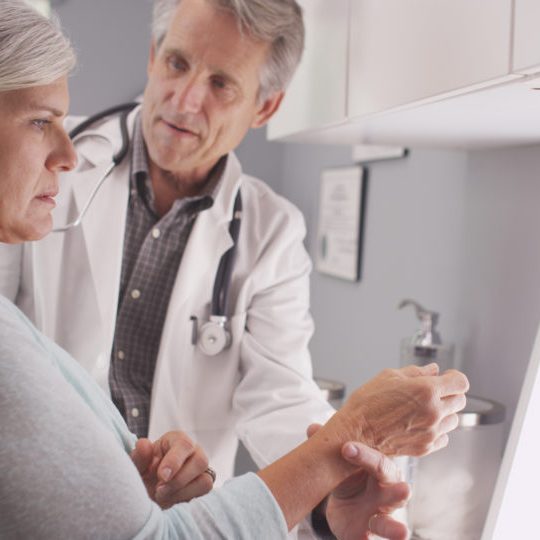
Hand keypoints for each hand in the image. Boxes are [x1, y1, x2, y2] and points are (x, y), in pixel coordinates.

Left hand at [130, 431, 213, 507]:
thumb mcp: (136, 467)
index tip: (162, 477)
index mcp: (176, 440)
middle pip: (200, 461)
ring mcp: (200, 469)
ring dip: (182, 492)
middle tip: (159, 490)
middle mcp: (193, 451)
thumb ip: (139, 456)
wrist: (145, 493)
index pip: (184, 444)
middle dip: (179, 480)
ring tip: (162, 496)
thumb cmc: (143, 474)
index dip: (175, 461)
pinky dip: (186, 498)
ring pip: (205, 480)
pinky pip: (205, 491)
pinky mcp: (203, 484)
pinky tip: (171, 499)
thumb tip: (144, 444)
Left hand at [326, 441, 409, 539]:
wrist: (345, 506)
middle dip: (399, 492)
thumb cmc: (350, 476)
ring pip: (390, 523)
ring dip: (395, 528)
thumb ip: (330, 448)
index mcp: (381, 470)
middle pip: (396, 492)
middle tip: (405, 489)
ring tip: (402, 532)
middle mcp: (387, 494)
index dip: (363, 455)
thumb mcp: (341, 462)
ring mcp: (380, 517)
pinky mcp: (368, 534)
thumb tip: (313, 429)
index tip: (345, 448)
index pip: (378, 461)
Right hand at [331, 363, 468, 456]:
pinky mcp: (426, 447)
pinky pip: (444, 437)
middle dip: (449, 393)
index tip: (447, 377)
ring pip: (454, 420)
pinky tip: (420, 423)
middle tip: (434, 391)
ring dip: (444, 412)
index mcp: (426, 390)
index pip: (460, 382)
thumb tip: (433, 370)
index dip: (454, 377)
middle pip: (460, 400)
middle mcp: (433, 412)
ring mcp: (431, 432)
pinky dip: (437, 429)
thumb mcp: (388, 376)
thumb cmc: (367, 403)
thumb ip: (416, 372)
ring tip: (424, 408)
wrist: (355, 434)